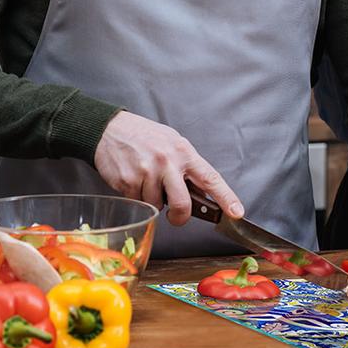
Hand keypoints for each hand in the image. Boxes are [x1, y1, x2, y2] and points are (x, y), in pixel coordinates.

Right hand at [94, 110, 243, 225]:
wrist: (110, 130)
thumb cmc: (144, 137)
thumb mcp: (172, 143)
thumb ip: (186, 166)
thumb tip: (202, 192)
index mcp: (184, 152)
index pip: (210, 178)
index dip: (226, 198)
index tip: (237, 213)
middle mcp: (168, 162)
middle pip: (183, 204)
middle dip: (180, 217)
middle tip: (176, 216)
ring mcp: (148, 172)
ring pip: (157, 205)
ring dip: (152, 199)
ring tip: (146, 179)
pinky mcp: (129, 181)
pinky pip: (139, 202)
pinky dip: (137, 197)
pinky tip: (133, 179)